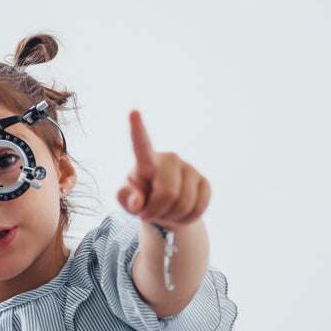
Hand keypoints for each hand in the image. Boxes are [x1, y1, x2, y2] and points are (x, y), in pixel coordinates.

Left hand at [117, 111, 210, 226]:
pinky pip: (199, 207)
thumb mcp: (126, 200)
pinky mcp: (204, 181)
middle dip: (157, 212)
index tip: (132, 111)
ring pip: (184, 204)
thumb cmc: (139, 199)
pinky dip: (187, 219)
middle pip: (168, 194)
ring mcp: (190, 169)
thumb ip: (125, 199)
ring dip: (171, 217)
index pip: (141, 144)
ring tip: (163, 213)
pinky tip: (179, 214)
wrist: (163, 208)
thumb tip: (138, 200)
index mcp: (146, 160)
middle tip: (149, 215)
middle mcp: (170, 159)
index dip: (137, 129)